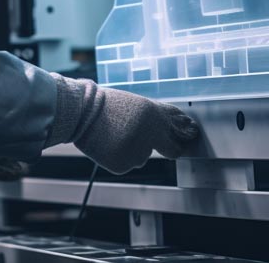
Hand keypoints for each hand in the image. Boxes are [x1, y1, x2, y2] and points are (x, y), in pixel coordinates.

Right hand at [48, 74, 198, 174]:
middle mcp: (148, 135)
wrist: (82, 113)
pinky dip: (121, 157)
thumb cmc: (109, 105)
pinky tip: (110, 144)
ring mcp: (136, 152)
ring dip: (135, 149)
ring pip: (143, 156)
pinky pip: (128, 163)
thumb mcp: (138, 104)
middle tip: (153, 141)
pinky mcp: (123, 165)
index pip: (177, 133)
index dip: (183, 138)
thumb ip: (160, 116)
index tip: (187, 139)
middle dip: (168, 148)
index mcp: (153, 116)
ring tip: (116, 134)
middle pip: (170, 150)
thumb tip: (182, 121)